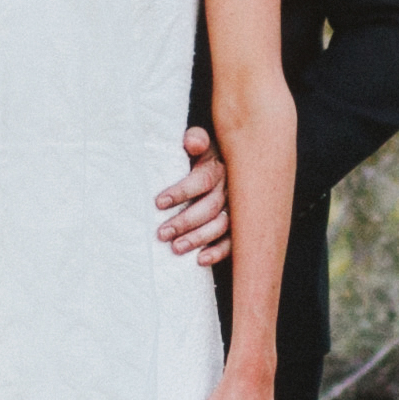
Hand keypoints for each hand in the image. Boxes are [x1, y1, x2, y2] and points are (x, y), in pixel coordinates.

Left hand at [155, 128, 233, 266]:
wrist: (233, 163)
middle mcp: (231, 189)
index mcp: (219, 167)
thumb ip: (196, 139)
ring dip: (198, 238)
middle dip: (185, 221)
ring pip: (221, 226)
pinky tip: (200, 260)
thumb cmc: (206, 155)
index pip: (202, 180)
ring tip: (175, 248)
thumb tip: (193, 142)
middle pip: (210, 207)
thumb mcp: (202, 142)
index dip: (181, 191)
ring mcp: (237, 209)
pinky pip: (233, 242)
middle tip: (161, 233)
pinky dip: (218, 252)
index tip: (158, 202)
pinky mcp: (239, 226)